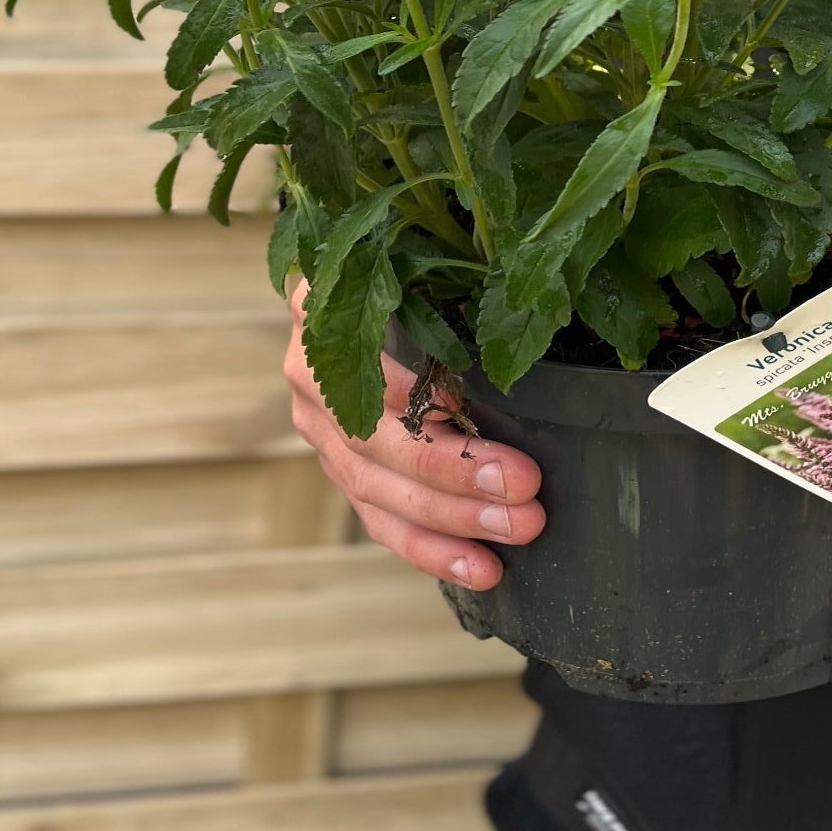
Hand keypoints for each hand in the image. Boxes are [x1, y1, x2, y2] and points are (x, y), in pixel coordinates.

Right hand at [283, 278, 544, 588]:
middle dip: (453, 470)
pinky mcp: (341, 470)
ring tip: (516, 531)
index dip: (404, 390)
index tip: (460, 406)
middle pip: (375, 438)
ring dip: (451, 520)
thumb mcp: (410, 262)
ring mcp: (319, 429)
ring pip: (377, 489)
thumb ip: (432, 282)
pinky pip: (381, 521)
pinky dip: (434, 550)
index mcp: (319, 313)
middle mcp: (309, 374)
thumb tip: (517, 304)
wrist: (354, 289)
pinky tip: (482, 568)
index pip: (356, 360)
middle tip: (522, 486)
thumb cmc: (403, 270)